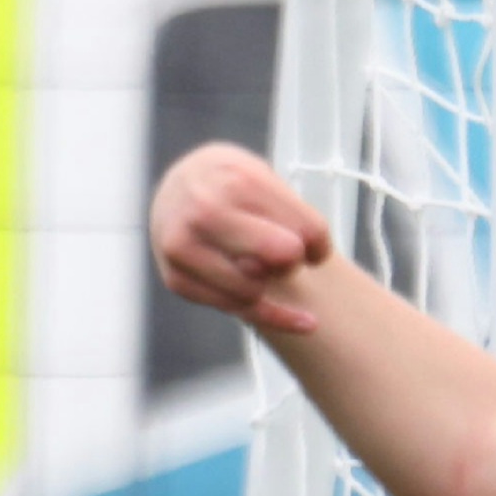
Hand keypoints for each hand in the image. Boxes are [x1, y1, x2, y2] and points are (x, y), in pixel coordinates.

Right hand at [151, 141, 333, 335]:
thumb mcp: (263, 177)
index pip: (308, 231)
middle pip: (282, 257)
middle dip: (291, 263)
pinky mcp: (176, 278)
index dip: (319, 244)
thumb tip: (293, 259)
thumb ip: (290, 215)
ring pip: (255, 291)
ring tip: (259, 264)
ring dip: (268, 284)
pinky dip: (268, 315)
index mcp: (237, 182)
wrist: (177, 189)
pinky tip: (293, 317)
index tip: (313, 243)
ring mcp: (183, 246)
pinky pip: (236, 310)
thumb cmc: (232, 186)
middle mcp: (204, 212)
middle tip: (284, 255)